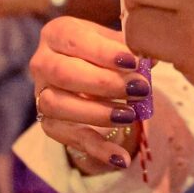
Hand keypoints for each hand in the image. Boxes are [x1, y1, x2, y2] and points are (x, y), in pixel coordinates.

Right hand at [29, 17, 152, 175]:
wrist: (91, 80)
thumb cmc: (105, 55)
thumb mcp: (117, 44)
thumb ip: (132, 48)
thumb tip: (151, 59)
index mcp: (57, 33)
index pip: (75, 40)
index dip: (103, 52)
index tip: (134, 62)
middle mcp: (42, 62)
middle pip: (63, 73)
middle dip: (104, 83)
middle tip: (140, 89)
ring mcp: (42, 94)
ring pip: (58, 105)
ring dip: (98, 113)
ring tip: (130, 115)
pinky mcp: (49, 124)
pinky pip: (70, 139)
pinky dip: (98, 150)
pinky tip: (122, 159)